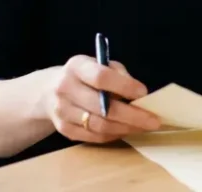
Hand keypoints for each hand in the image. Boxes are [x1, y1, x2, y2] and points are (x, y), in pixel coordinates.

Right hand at [41, 55, 161, 143]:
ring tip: (144, 127)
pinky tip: (126, 130)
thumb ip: (118, 74)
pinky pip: (93, 136)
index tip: (144, 93)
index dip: (124, 86)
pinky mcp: (64, 129)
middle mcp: (65, 89)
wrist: (48, 92)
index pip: (101, 77)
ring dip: (126, 128)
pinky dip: (113, 135)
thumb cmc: (84, 76)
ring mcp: (62, 111)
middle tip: (153, 120)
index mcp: (76, 67)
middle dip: (132, 115)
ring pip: (99, 125)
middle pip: (102, 107)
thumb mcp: (99, 65)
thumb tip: (139, 94)